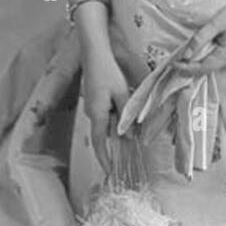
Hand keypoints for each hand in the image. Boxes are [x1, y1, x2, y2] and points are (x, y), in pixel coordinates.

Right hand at [79, 44, 132, 176]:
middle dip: (117, 137)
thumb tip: (129, 136)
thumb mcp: (121, 94)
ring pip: (106, 122)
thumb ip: (125, 116)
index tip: (109, 171)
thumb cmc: (108, 72)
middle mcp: (91, 113)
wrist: (95, 54)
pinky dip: (114, 114)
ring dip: (117, 123)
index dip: (104, 159)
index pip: (99, 144)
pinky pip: (105, 113)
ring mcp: (91, 106)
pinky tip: (123, 103)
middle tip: (134, 137)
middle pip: (105, 132)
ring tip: (130, 114)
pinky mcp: (94, 99)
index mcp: (97, 114)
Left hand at [175, 0, 225, 73]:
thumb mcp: (216, 23)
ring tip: (186, 57)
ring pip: (214, 65)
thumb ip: (200, 39)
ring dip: (199, 63)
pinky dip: (209, 58)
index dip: (186, 68)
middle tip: (176, 62)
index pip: (202, 68)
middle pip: (208, 69)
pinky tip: (202, 51)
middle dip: (191, 68)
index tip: (173, 63)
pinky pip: (221, 59)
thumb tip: (186, 55)